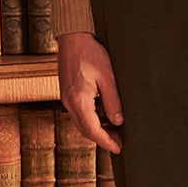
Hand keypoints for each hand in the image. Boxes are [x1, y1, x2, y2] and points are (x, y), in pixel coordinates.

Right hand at [57, 32, 124, 153]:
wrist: (72, 38)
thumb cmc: (90, 53)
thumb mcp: (107, 77)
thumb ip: (113, 101)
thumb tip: (118, 122)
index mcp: (79, 100)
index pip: (92, 130)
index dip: (107, 142)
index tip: (119, 148)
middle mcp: (69, 102)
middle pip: (86, 130)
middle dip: (103, 138)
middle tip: (120, 142)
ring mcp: (66, 99)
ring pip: (82, 123)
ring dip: (97, 129)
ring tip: (115, 130)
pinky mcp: (67, 94)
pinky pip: (79, 113)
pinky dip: (92, 119)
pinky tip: (104, 116)